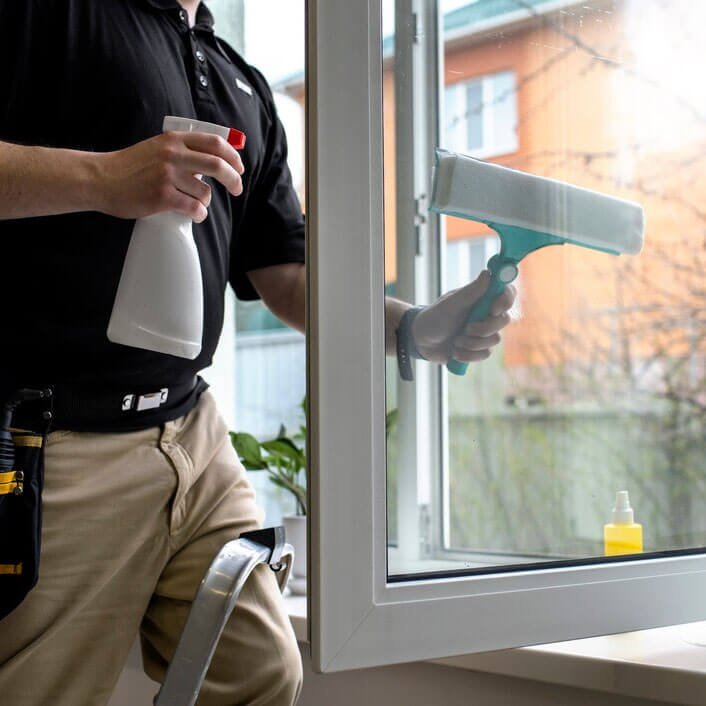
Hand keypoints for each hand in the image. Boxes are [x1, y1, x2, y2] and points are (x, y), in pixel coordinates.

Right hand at [94, 131, 244, 221]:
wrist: (100, 179)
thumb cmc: (129, 167)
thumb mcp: (156, 148)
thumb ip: (181, 151)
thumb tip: (214, 161)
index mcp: (173, 140)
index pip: (214, 142)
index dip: (233, 156)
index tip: (239, 167)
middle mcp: (172, 154)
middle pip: (218, 165)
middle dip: (234, 179)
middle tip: (237, 189)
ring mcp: (167, 175)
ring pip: (205, 192)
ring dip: (206, 202)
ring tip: (195, 204)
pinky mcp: (163, 196)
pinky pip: (194, 208)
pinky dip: (199, 214)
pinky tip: (194, 215)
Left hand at [411, 270, 515, 364]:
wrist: (422, 341)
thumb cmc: (435, 318)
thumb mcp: (451, 304)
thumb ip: (471, 291)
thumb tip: (488, 273)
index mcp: (481, 297)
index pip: (507, 293)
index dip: (505, 301)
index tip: (493, 309)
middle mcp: (486, 313)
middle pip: (504, 320)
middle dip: (484, 328)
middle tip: (466, 328)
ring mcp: (484, 331)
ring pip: (494, 340)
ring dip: (472, 343)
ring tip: (456, 341)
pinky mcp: (479, 348)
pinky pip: (485, 354)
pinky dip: (468, 355)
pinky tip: (455, 352)